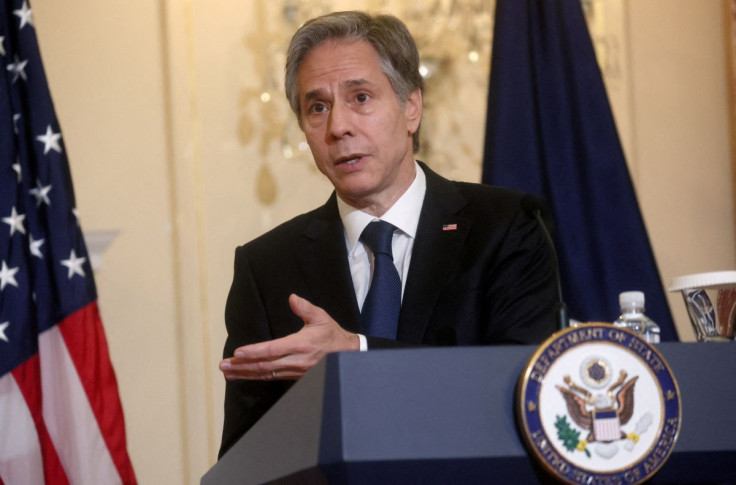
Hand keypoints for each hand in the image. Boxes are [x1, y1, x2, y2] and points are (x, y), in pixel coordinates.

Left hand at [219, 294, 359, 380]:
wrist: (346, 355)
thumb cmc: (331, 334)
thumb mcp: (321, 317)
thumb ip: (305, 308)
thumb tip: (292, 298)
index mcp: (300, 345)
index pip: (272, 350)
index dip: (254, 352)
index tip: (238, 352)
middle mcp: (295, 361)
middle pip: (264, 366)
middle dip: (242, 366)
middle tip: (223, 365)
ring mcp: (294, 371)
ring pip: (266, 374)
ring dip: (245, 374)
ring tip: (228, 373)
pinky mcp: (294, 376)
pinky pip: (272, 377)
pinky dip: (256, 376)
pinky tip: (245, 375)